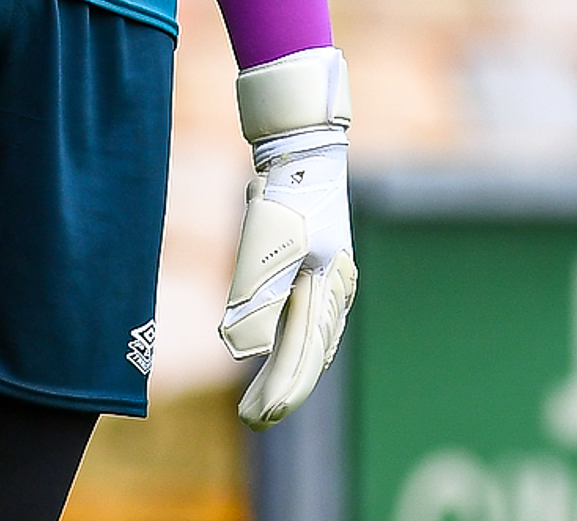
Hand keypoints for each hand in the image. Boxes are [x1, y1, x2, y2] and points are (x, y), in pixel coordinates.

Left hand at [219, 47, 356, 429]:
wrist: (305, 158)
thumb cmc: (283, 202)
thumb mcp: (265, 249)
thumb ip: (257, 299)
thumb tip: (241, 348)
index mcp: (324, 291)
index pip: (301, 356)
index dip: (280, 392)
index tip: (257, 418)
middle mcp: (335, 294)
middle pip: (310, 356)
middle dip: (284, 390)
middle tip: (255, 418)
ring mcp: (335, 283)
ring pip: (315, 343)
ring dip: (292, 374)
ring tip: (265, 402)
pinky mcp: (325, 273)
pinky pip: (315, 324)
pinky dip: (302, 350)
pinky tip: (285, 358)